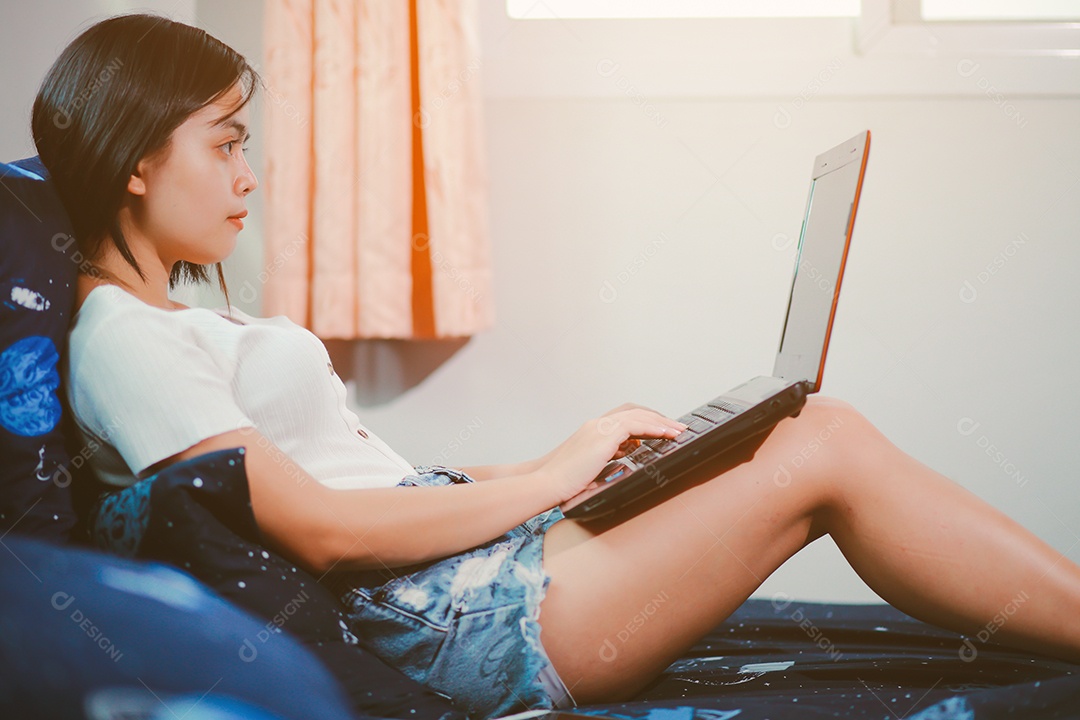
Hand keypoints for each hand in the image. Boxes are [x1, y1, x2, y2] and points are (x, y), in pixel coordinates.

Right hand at [535, 407, 687, 503]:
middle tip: (677, 427)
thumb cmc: (564, 481)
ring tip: (678, 431)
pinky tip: (666, 435)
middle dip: (658, 418)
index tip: (661, 429)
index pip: (624, 417)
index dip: (645, 420)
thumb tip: (627, 454)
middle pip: (634, 411)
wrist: (547, 482)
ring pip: (637, 415)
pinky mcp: (602, 436)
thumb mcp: (590, 466)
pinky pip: (635, 425)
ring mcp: (599, 428)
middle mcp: (596, 424)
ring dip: (661, 422)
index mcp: (592, 430)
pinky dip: (653, 428)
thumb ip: (607, 457)